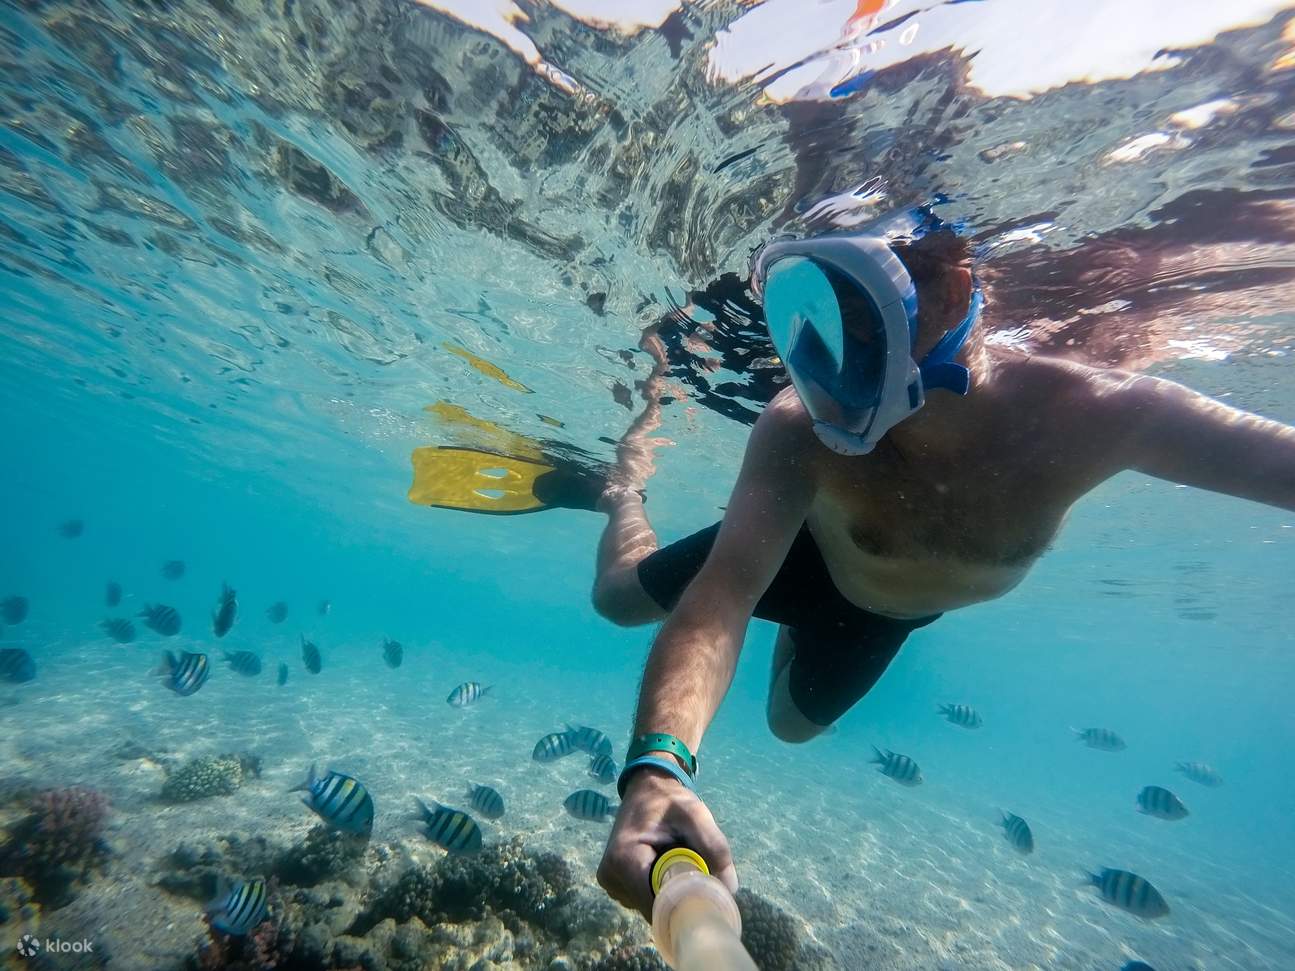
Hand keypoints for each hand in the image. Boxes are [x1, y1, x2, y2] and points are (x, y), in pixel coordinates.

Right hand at [597, 766, 737, 920]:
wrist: (648, 787)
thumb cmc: (670, 800)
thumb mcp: (696, 815)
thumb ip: (715, 847)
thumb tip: (729, 887)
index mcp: (624, 860)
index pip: (656, 906)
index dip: (683, 906)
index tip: (705, 896)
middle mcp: (611, 876)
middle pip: (652, 908)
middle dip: (678, 899)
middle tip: (697, 876)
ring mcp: (610, 881)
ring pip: (648, 906)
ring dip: (668, 893)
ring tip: (679, 865)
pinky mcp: (614, 881)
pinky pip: (642, 898)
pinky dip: (659, 888)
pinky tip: (666, 867)